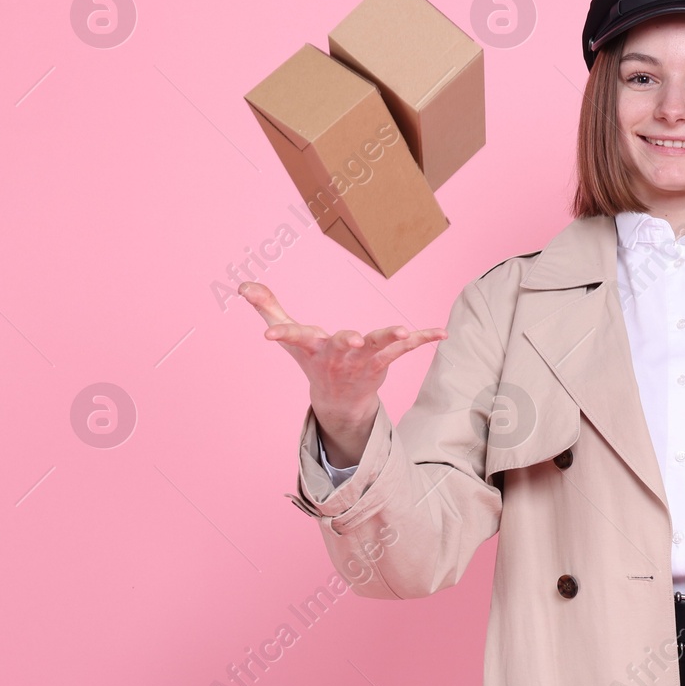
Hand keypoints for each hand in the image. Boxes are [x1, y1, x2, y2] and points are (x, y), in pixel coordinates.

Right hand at [240, 281, 445, 465]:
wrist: (338, 401)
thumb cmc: (312, 359)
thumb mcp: (288, 335)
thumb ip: (268, 307)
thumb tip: (243, 284)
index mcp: (313, 346)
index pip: (295, 338)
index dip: (283, 333)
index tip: (267, 334)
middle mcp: (338, 354)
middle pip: (342, 344)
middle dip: (346, 341)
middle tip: (349, 339)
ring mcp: (362, 358)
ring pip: (377, 346)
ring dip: (389, 337)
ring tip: (404, 330)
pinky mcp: (383, 360)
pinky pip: (404, 348)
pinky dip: (423, 339)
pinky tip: (441, 332)